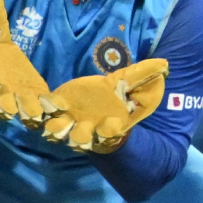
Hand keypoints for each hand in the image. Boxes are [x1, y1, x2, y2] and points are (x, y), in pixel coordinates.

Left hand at [40, 59, 169, 152]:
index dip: (110, 132)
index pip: (111, 134)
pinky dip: (37, 111)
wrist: (96, 97)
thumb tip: (164, 64)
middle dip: (80, 136)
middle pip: (82, 138)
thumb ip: (143, 76)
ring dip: (54, 128)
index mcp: (109, 125)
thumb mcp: (131, 82)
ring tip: (48, 123)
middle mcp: (88, 128)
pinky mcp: (54, 109)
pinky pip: (43, 114)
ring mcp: (68, 120)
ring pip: (59, 130)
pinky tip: (37, 101)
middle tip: (78, 135)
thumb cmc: (116, 95)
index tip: (112, 127)